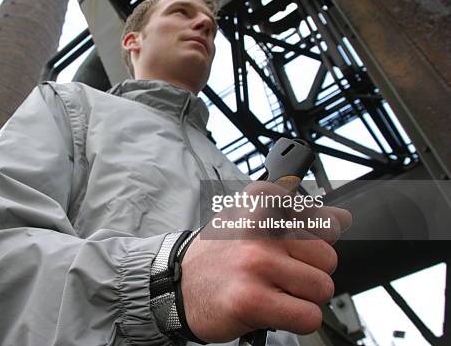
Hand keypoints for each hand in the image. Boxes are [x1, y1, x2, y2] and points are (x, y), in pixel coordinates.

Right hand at [180, 181, 351, 341]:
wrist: (179, 285)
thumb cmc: (220, 254)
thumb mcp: (251, 219)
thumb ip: (297, 216)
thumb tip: (341, 218)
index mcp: (262, 201)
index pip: (327, 221)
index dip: (315, 242)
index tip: (293, 247)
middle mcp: (258, 227)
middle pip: (328, 259)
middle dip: (309, 273)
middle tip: (279, 274)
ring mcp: (255, 263)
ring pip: (321, 289)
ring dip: (302, 298)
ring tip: (273, 290)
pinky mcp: (252, 300)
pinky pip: (308, 316)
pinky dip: (296, 320)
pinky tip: (273, 309)